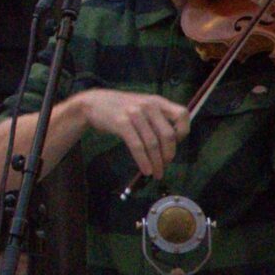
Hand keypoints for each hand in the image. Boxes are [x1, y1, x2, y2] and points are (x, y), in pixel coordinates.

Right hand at [73, 88, 189, 178]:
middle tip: (165, 165)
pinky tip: (145, 170)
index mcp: (157, 101)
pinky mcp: (121, 123)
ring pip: (152, 143)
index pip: (182, 114)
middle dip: (168, 154)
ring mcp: (134, 114)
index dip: (183, 131)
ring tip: (156, 173)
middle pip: (167, 135)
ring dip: (156, 162)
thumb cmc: (119, 108)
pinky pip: (137, 146)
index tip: (176, 143)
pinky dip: (143, 161)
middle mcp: (148, 106)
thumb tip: (170, 144)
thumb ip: (156, 118)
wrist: (91, 103)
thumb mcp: (141, 105)